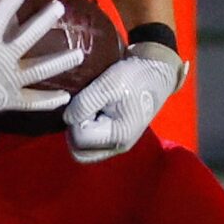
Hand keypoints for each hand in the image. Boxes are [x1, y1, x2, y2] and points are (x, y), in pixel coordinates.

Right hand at [0, 0, 81, 141]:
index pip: (3, 11)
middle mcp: (3, 57)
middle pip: (30, 35)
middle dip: (46, 19)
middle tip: (60, 7)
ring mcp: (9, 80)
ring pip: (40, 68)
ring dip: (61, 61)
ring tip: (79, 54)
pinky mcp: (8, 100)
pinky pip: (32, 101)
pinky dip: (49, 100)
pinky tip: (65, 96)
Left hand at [66, 41, 184, 162]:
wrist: (156, 72)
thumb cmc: (136, 76)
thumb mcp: (108, 84)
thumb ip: (85, 103)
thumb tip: (67, 118)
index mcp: (119, 135)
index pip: (80, 138)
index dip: (77, 118)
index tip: (88, 101)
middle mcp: (118, 146)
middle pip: (79, 150)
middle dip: (75, 129)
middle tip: (86, 107)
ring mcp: (116, 145)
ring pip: (83, 149)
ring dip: (79, 130)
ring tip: (91, 109)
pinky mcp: (114, 139)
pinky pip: (91, 144)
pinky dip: (86, 131)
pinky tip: (93, 112)